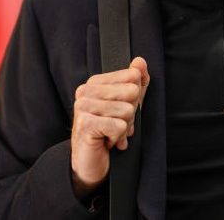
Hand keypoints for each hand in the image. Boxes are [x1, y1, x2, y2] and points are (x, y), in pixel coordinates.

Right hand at [70, 57, 148, 197]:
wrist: (90, 162)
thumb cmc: (108, 132)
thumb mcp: (127, 105)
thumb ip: (136, 83)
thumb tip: (140, 61)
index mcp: (94, 82)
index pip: (132, 77)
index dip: (135, 99)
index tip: (121, 112)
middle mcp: (85, 91)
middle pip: (131, 92)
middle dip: (130, 114)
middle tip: (116, 125)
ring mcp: (83, 107)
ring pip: (127, 110)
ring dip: (123, 128)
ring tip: (110, 133)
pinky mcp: (85, 124)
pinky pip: (119, 126)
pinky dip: (118, 138)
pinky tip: (106, 141)